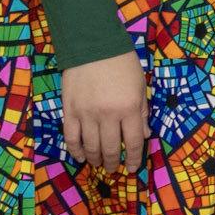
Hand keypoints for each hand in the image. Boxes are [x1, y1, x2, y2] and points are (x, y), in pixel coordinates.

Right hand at [63, 51, 149, 171]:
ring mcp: (87, 114)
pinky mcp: (70, 111)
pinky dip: (75, 150)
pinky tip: (80, 156)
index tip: (132, 168)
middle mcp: (108, 114)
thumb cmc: (122, 63)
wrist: (94, 46)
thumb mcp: (140, 85)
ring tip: (99, 164)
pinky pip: (71, 137)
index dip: (133, 158)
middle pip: (110, 148)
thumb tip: (144, 135)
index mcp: (130, 108)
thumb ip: (142, 111)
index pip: (132, 142)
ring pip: (90, 146)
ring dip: (95, 159)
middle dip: (113, 162)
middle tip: (114, 169)